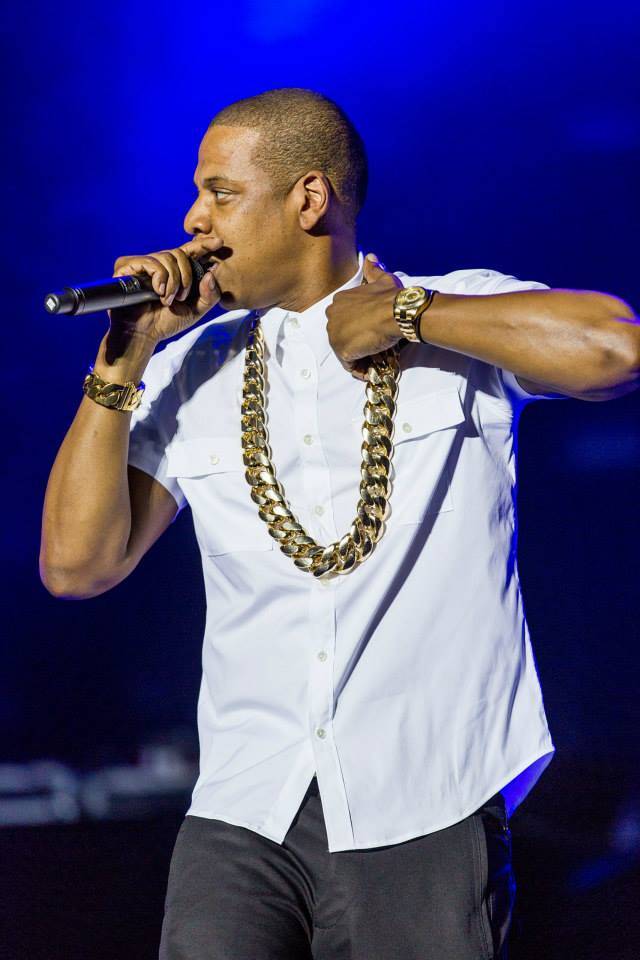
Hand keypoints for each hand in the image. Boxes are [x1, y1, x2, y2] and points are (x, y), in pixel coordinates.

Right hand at [108, 236, 223, 343]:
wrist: (143, 334)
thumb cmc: (166, 322)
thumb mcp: (196, 310)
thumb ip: (210, 294)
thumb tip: (213, 273)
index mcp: (176, 272)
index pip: (190, 251)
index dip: (204, 244)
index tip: (219, 243)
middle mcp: (160, 264)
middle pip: (180, 253)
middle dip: (186, 276)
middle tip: (182, 297)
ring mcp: (144, 264)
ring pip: (167, 256)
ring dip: (173, 281)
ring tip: (167, 300)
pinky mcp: (128, 265)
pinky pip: (152, 262)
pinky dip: (159, 278)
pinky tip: (157, 292)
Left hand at [326, 253, 402, 379]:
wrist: (396, 312)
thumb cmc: (390, 297)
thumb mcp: (382, 279)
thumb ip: (374, 270)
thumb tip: (371, 257)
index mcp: (339, 300)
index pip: (345, 319)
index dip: (359, 328)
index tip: (373, 333)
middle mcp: (332, 316)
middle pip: (342, 335)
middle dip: (357, 343)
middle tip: (375, 348)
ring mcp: (334, 334)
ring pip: (345, 351)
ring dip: (359, 357)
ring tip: (375, 360)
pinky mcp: (342, 350)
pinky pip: (349, 365)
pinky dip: (360, 369)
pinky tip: (371, 370)